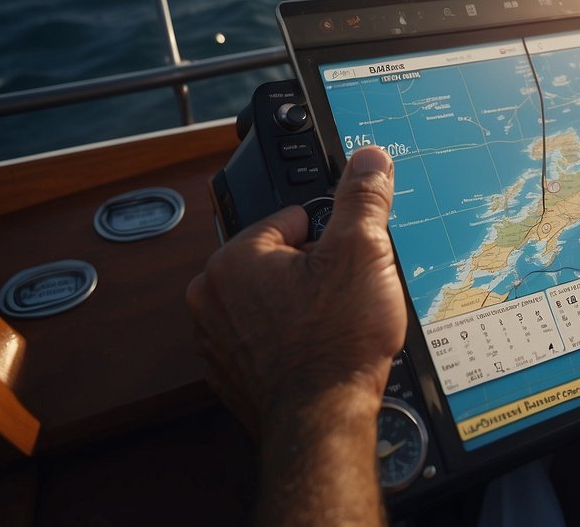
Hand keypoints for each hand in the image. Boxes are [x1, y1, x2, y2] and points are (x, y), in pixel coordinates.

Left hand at [186, 146, 405, 435]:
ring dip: (302, 306)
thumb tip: (367, 159)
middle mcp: (212, 297)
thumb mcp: (363, 251)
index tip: (347, 261)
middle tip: (345, 295)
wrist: (324, 421)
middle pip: (280, 261)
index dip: (329, 238)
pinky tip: (319, 351)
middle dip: (314, 272)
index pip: (291, 220)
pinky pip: (266, 340)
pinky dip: (290, 342)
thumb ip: (362, 198)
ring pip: (273, 301)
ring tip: (334, 325)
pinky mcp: (233, 375)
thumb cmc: (335, 342)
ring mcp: (218, 340)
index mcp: (234, 258)